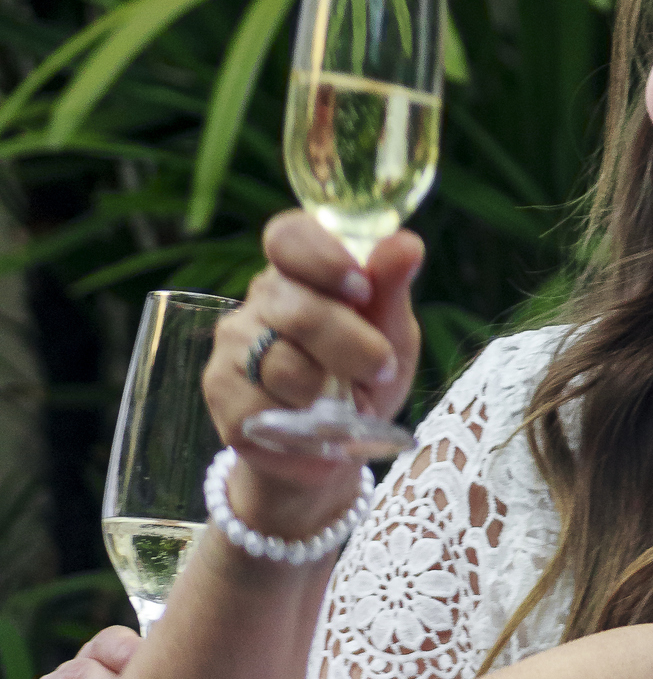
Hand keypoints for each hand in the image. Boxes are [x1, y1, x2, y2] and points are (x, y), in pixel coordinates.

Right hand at [206, 212, 422, 511]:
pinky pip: (263, 411)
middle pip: (297, 311)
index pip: (289, 236)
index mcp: (302, 268)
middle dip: (350, 346)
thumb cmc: (367, 373)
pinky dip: (303, 429)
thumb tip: (407, 244)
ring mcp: (233, 342)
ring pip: (282, 366)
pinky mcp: (219, 390)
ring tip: (343, 405)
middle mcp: (261, 299)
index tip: (361, 289)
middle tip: (381, 369)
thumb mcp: (392, 332)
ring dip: (328, 394)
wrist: (339, 442)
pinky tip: (315, 429)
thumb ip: (392, 288)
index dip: (323, 259)